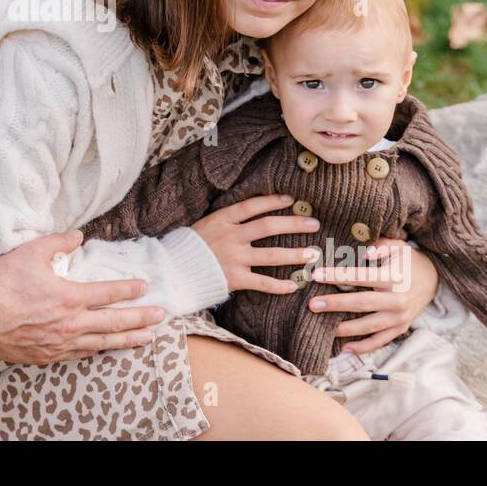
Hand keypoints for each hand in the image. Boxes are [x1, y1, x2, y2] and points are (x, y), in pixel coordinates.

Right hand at [0, 230, 166, 365]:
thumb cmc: (1, 283)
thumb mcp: (31, 252)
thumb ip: (58, 241)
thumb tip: (79, 235)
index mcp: (70, 296)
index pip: (109, 292)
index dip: (130, 289)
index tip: (144, 286)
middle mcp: (70, 323)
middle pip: (114, 321)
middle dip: (140, 318)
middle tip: (160, 316)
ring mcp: (59, 343)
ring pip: (101, 343)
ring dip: (126, 340)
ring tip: (146, 339)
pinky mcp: (46, 356)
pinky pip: (79, 355)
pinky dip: (96, 351)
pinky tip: (104, 349)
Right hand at [190, 194, 323, 293]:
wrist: (172, 271)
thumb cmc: (189, 247)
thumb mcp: (205, 225)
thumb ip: (227, 220)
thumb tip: (251, 212)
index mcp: (222, 220)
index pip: (252, 206)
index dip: (273, 201)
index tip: (291, 200)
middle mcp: (231, 237)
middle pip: (268, 227)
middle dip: (294, 224)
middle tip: (314, 224)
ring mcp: (234, 258)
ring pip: (271, 255)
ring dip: (294, 254)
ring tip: (312, 254)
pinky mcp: (235, 279)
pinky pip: (263, 283)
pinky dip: (280, 285)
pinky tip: (294, 285)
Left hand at [307, 238, 440, 353]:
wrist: (433, 280)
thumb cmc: (407, 261)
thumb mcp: (398, 246)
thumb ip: (382, 245)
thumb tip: (366, 251)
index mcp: (393, 278)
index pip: (361, 277)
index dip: (338, 276)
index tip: (316, 275)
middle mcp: (397, 300)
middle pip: (361, 304)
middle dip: (335, 305)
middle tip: (312, 305)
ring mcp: (399, 318)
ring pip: (368, 326)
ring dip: (343, 328)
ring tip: (321, 326)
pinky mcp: (400, 329)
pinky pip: (379, 342)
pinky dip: (362, 347)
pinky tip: (343, 347)